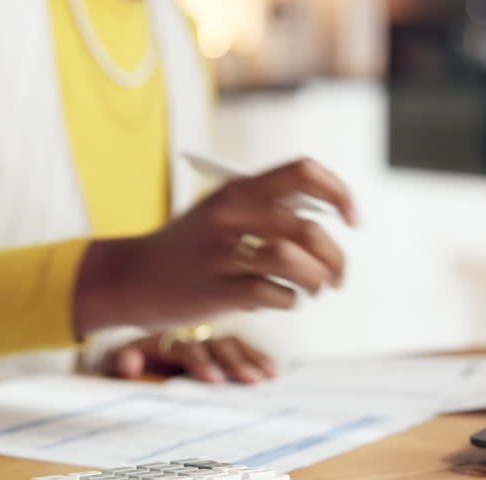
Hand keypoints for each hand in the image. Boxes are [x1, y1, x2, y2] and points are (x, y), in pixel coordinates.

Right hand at [74, 158, 356, 336]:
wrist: (132, 278)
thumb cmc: (187, 248)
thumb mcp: (221, 212)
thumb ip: (267, 209)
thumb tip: (326, 216)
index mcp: (238, 190)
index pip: (304, 172)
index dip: (339, 193)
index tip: (353, 219)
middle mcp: (232, 216)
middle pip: (307, 227)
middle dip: (335, 256)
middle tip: (337, 275)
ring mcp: (224, 254)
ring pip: (295, 261)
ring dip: (316, 280)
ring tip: (313, 290)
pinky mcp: (218, 290)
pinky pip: (274, 294)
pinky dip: (288, 300)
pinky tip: (282, 300)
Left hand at [106, 333, 277, 384]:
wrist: (136, 319)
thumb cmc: (132, 351)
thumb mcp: (122, 355)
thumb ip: (124, 361)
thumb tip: (128, 367)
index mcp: (167, 337)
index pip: (186, 348)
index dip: (200, 363)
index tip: (213, 380)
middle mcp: (191, 332)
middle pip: (217, 345)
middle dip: (233, 363)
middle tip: (250, 381)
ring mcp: (208, 334)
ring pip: (234, 343)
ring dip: (252, 359)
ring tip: (268, 377)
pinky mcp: (220, 340)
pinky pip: (243, 346)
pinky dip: (258, 357)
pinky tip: (275, 370)